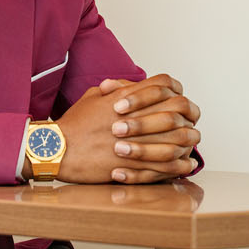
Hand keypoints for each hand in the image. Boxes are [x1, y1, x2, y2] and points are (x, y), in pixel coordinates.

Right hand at [48, 74, 199, 183]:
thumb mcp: (93, 97)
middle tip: (192, 121)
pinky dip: (179, 165)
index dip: (176, 91)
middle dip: (188, 114)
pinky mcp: (131, 164)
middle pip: (176, 108)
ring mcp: (134, 140)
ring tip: (193, 144)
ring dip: (188, 140)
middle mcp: (134, 116)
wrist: (55, 149)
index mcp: (125, 97)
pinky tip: (185, 164)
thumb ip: (116, 89)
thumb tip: (129, 85)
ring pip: (175, 138)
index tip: (180, 100)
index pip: (163, 84)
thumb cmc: (73, 124)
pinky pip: (165, 164)